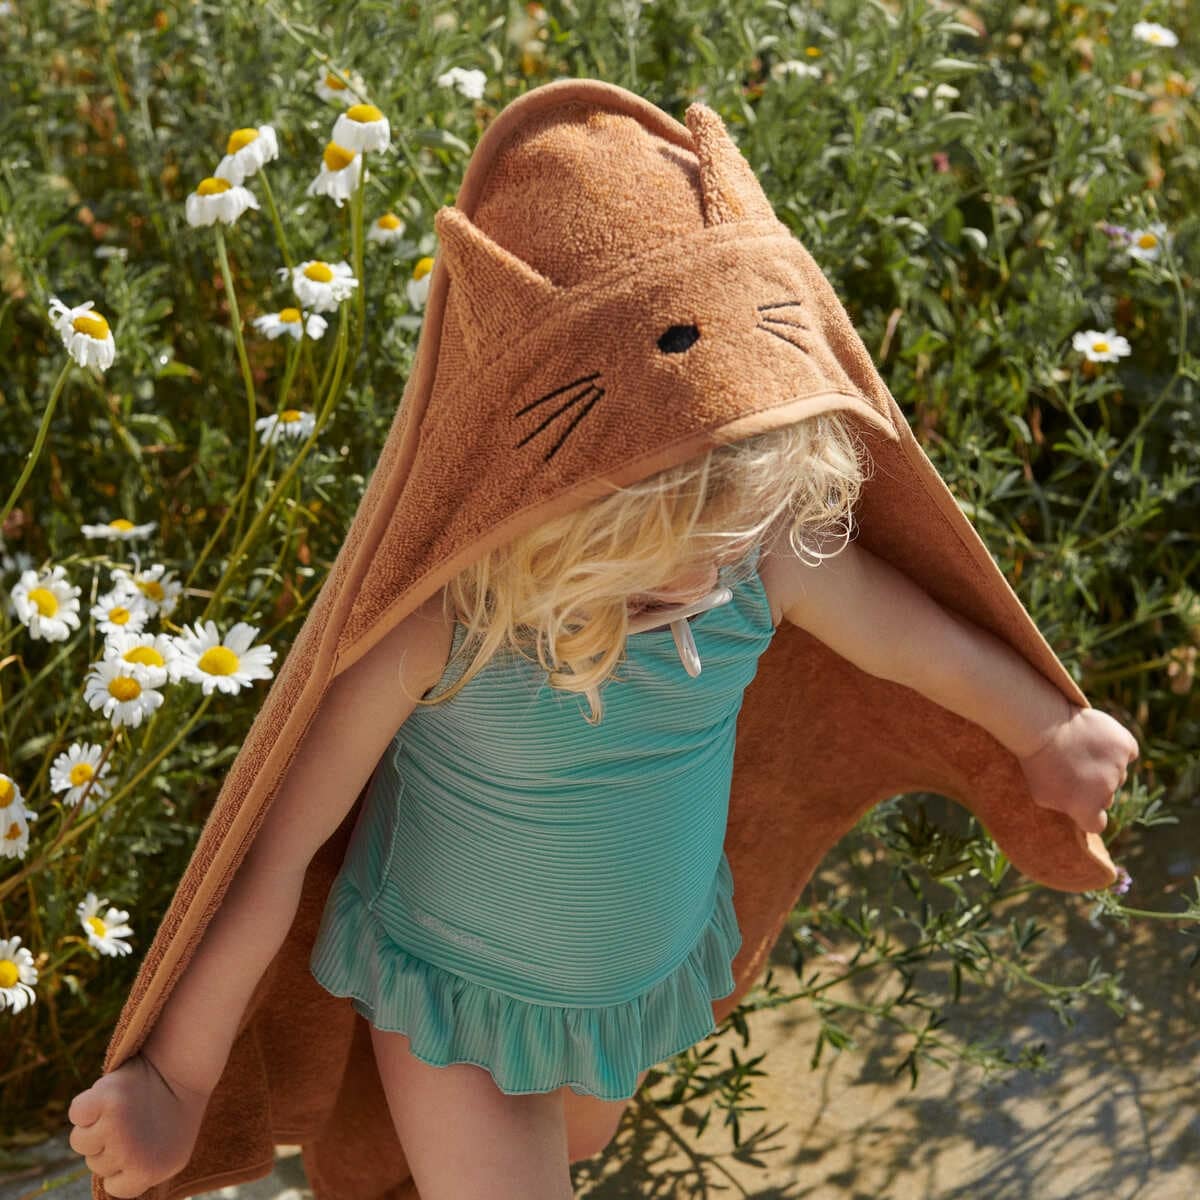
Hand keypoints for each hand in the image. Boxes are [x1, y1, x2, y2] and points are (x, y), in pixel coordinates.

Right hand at [67, 1051, 211, 1198]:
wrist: (186, 1064)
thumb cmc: (174, 1105)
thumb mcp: (167, 1150)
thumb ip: (139, 1171)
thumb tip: (109, 1181)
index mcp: (151, 1172)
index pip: (114, 1186)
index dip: (122, 1163)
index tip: (140, 1139)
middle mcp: (131, 1156)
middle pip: (95, 1163)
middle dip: (109, 1140)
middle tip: (136, 1114)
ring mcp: (117, 1129)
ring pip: (81, 1141)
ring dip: (95, 1123)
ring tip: (124, 1103)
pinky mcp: (104, 1102)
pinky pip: (77, 1113)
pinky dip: (86, 1103)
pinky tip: (107, 1094)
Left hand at [1019, 705, 1139, 833]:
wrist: (1040, 726)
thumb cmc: (1037, 762)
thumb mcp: (1042, 794)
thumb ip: (1065, 808)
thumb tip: (1080, 812)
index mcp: (1086, 808)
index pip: (1097, 824)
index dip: (1088, 814)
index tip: (1079, 801)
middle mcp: (1107, 790)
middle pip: (1107, 796)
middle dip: (1093, 787)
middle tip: (1073, 768)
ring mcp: (1118, 766)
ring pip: (1118, 774)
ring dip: (1105, 766)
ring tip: (1080, 750)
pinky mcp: (1124, 744)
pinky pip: (1128, 751)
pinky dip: (1118, 748)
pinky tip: (1099, 740)